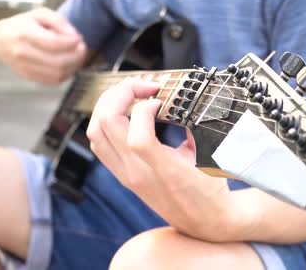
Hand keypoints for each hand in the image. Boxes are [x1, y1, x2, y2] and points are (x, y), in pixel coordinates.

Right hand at [0, 8, 86, 84]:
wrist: (2, 40)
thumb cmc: (23, 25)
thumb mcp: (40, 14)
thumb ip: (58, 21)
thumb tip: (74, 36)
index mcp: (24, 34)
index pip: (54, 43)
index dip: (72, 42)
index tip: (79, 37)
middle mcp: (23, 53)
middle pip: (58, 62)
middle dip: (76, 56)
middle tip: (83, 48)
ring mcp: (25, 68)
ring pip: (57, 74)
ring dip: (74, 66)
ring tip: (78, 56)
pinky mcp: (29, 77)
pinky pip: (53, 81)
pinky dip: (66, 74)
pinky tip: (69, 64)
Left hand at [86, 79, 240, 241]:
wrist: (203, 220)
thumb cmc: (211, 187)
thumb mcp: (209, 153)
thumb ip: (191, 123)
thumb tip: (178, 96)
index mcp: (164, 172)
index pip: (138, 137)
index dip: (146, 108)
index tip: (161, 99)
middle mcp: (138, 174)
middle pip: (106, 124)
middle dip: (121, 93)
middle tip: (144, 86)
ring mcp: (125, 175)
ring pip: (95, 131)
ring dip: (109, 104)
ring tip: (132, 93)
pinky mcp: (121, 175)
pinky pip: (99, 142)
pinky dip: (105, 120)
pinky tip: (126, 112)